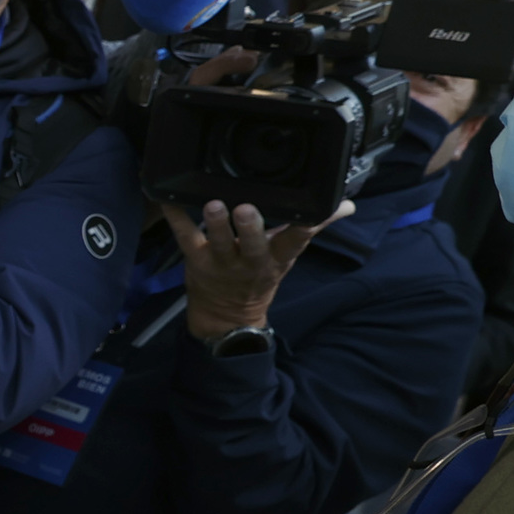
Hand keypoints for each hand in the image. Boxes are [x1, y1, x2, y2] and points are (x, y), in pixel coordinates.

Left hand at [161, 197, 346, 341]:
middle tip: (247, 209)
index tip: (314, 208)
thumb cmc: (260, 275)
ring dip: (216, 223)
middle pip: (253, 243)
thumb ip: (312, 226)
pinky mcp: (196, 259)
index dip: (307, 225)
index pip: (296, 240)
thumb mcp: (288, 254)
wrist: (227, 315)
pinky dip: (175, 217)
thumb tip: (345, 205)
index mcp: (278, 256)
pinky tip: (167, 198)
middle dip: (251, 227)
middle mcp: (250, 260)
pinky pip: (184, 236)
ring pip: (218, 241)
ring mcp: (221, 261)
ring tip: (213, 205)